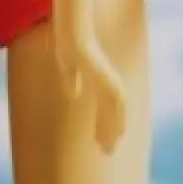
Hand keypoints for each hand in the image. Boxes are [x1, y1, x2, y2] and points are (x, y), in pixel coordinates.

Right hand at [53, 19, 127, 152]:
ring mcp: (109, 78)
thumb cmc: (66, 41)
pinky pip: (114, 105)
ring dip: (112, 131)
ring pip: (116, 111)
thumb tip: (74, 95)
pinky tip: (115, 135)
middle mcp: (108, 78)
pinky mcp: (107, 79)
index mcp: (98, 76)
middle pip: (113, 110)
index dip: (103, 123)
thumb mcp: (67, 65)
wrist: (70, 31)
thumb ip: (71, 78)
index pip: (104, 105)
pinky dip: (115, 121)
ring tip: (106, 149)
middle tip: (106, 152)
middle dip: (110, 131)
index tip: (99, 140)